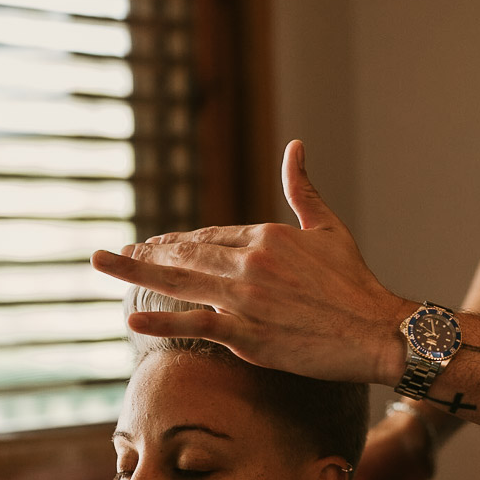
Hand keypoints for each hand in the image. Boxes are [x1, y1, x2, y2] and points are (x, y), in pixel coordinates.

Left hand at [90, 141, 409, 383]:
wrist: (376, 330)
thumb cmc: (355, 282)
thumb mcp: (328, 227)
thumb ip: (302, 188)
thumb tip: (295, 145)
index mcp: (267, 235)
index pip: (211, 236)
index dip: (180, 242)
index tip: (155, 246)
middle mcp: (250, 262)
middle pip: (186, 254)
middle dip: (147, 254)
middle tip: (114, 254)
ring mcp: (245, 298)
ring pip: (180, 281)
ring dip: (136, 272)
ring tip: (103, 263)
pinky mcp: (247, 334)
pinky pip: (196, 324)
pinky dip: (162, 320)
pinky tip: (132, 317)